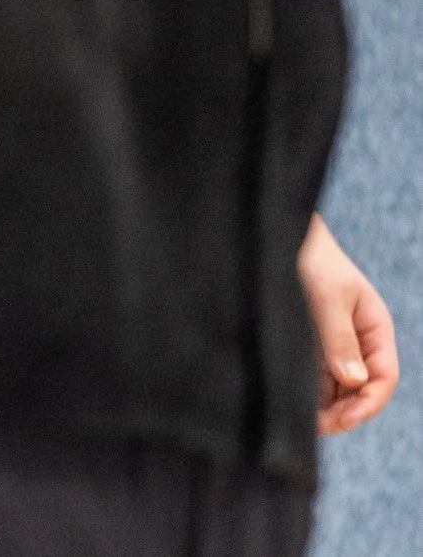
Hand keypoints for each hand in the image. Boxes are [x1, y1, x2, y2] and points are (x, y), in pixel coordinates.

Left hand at [301, 216, 399, 435]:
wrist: (277, 233)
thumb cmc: (308, 257)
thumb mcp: (326, 297)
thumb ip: (339, 338)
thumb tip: (354, 381)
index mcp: (374, 327)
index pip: (383, 377)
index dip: (368, 404)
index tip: (341, 421)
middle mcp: (358, 338)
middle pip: (361, 388)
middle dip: (345, 412)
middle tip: (316, 429)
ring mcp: (334, 342)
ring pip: (338, 387)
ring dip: (326, 407)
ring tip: (302, 422)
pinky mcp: (309, 342)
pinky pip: (316, 376)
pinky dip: (310, 393)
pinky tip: (293, 404)